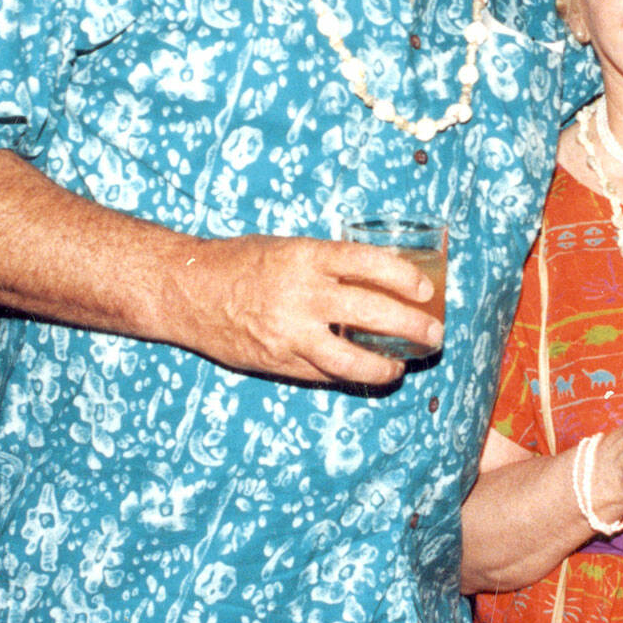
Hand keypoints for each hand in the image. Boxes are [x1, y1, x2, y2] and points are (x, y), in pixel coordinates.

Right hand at [175, 234, 441, 385]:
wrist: (189, 290)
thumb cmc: (242, 261)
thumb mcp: (288, 248)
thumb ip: (327, 264)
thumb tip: (378, 280)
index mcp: (307, 256)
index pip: (369, 263)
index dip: (404, 278)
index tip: (425, 289)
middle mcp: (302, 294)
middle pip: (372, 312)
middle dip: (411, 326)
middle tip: (433, 333)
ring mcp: (290, 332)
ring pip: (352, 358)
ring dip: (386, 364)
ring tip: (403, 365)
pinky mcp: (279, 361)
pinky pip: (325, 374)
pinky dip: (349, 374)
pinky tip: (365, 372)